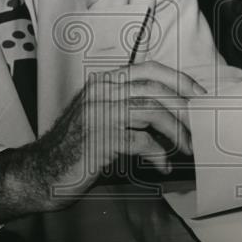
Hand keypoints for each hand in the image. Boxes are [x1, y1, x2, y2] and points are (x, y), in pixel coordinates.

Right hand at [0, 62, 205, 221]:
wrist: (41, 172)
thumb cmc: (76, 148)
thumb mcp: (102, 117)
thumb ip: (130, 108)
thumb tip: (173, 112)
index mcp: (104, 82)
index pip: (149, 69)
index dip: (178, 80)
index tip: (199, 95)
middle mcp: (101, 92)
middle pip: (154, 90)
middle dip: (184, 108)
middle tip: (200, 127)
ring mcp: (98, 113)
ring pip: (151, 112)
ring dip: (176, 132)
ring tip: (187, 148)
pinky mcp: (99, 138)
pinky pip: (140, 141)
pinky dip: (158, 155)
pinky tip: (163, 167)